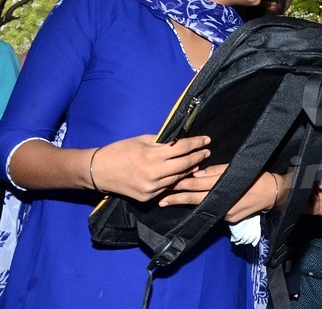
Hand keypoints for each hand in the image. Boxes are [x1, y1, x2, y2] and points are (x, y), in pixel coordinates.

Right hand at [91, 135, 210, 201]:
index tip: (207, 139)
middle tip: (207, 151)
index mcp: (152, 155)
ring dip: (189, 170)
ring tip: (198, 163)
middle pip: (185, 164)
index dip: (196, 143)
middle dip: (199, 157)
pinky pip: (166, 188)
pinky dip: (175, 181)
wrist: (98, 171)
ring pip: (178, 178)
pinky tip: (181, 175)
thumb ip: (162, 141)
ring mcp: (151, 187)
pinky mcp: (147, 197)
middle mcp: (154, 173)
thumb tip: (181, 140)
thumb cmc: (120, 150)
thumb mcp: (142, 140)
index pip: (182, 148)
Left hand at [163, 165, 287, 222]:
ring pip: (204, 205)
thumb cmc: (257, 176)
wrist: (274, 193)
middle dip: (177, 198)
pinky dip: (207, 207)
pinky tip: (199, 205)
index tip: (167, 185)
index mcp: (223, 184)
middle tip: (161, 199)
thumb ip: (216, 171)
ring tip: (172, 201)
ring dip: (188, 203)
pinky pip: (216, 210)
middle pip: (195, 199)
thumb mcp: (236, 168)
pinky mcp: (230, 219)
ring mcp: (226, 212)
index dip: (182, 184)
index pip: (197, 184)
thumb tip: (198, 174)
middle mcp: (223, 200)